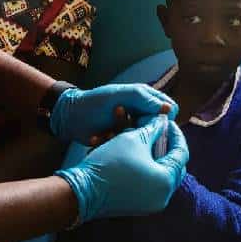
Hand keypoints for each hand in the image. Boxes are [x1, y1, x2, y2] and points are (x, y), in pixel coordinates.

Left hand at [50, 84, 176, 144]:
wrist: (71, 116)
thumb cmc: (95, 101)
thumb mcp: (120, 95)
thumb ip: (144, 99)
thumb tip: (169, 110)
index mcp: (146, 98)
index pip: (169, 110)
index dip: (164, 119)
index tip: (150, 125)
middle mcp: (143, 113)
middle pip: (159, 128)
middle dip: (144, 132)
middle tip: (127, 131)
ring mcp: (133, 128)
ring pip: (144, 140)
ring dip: (125, 137)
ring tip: (108, 132)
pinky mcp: (123, 141)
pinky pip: (129, 147)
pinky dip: (115, 143)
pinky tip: (101, 138)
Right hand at [54, 115, 187, 224]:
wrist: (82, 191)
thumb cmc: (109, 163)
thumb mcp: (133, 139)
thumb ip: (153, 129)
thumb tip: (162, 122)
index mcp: (166, 180)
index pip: (181, 153)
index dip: (175, 133)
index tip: (166, 121)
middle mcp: (163, 196)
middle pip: (174, 166)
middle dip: (168, 147)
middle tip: (160, 132)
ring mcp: (151, 204)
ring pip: (162, 175)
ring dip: (157, 157)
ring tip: (148, 142)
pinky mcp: (139, 206)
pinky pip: (151, 184)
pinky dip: (147, 169)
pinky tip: (138, 156)